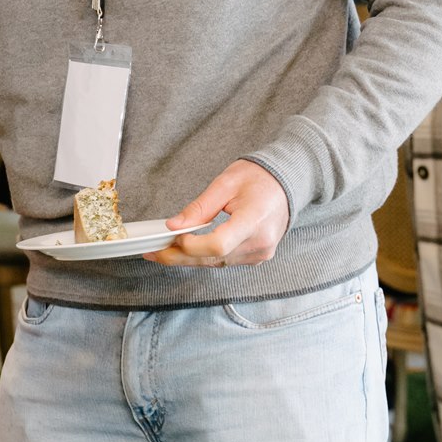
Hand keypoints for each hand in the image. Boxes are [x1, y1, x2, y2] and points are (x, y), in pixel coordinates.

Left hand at [145, 160, 291, 267]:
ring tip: (165, 250)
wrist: (287, 182)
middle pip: (213, 259)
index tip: (173, 237)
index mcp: (255, 220)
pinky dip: (205, 257)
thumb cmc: (260, 178)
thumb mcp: (226, 183)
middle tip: (154, 252)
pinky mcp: (257, 257)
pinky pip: (225, 261)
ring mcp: (260, 253)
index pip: (219, 245)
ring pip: (217, 264)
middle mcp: (260, 243)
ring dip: (190, 258)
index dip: (192, 245)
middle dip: (180, 256)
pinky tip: (188, 250)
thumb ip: (200, 207)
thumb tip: (174, 226)